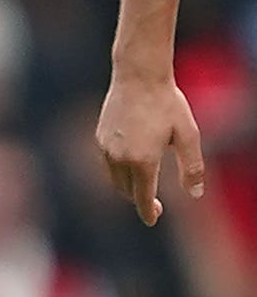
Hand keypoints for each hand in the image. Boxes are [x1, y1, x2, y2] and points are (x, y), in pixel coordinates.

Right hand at [98, 70, 205, 225]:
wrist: (138, 76)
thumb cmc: (167, 104)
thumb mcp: (188, 135)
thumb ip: (193, 167)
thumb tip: (196, 194)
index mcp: (142, 161)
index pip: (142, 197)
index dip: (148, 212)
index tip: (152, 220)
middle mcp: (120, 158)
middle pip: (126, 191)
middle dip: (139, 199)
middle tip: (155, 202)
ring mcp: (106, 148)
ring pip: (114, 178)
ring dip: (128, 186)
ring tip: (144, 181)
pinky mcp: (100, 137)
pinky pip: (107, 163)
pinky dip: (119, 170)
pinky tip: (133, 160)